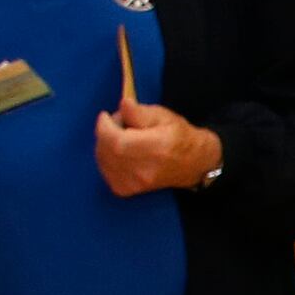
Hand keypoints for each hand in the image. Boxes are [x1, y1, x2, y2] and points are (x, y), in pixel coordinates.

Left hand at [96, 95, 221, 195]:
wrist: (192, 163)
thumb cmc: (178, 136)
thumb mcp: (163, 116)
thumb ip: (140, 111)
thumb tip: (123, 104)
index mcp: (154, 149)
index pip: (116, 141)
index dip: (104, 126)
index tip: (105, 116)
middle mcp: (142, 170)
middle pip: (106, 151)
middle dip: (104, 133)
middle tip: (117, 124)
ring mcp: (133, 184)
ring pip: (102, 161)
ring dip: (104, 145)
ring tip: (119, 137)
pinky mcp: (126, 190)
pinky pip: (105, 171)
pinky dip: (106, 159)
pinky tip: (118, 152)